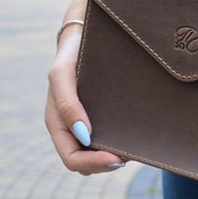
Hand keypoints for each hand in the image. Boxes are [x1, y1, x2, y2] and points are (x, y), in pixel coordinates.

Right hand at [45, 0, 126, 174]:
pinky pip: (114, 138)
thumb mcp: (63, 75)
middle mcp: (74, 129)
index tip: (117, 159)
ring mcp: (91, 123)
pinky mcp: (107, 115)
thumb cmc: (72, 54)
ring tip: (134, 147)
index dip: (93, 164)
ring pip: (102, 154)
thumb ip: (67, 104)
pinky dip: (124, 142)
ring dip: (117, 156)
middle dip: (107, 164)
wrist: (88, 34)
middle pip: (88, 164)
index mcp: (59, 125)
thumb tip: (85, 135)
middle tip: (128, 156)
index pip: (73, 160)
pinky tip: (138, 134)